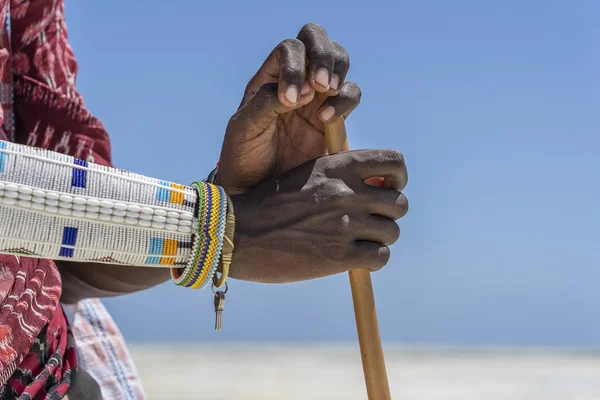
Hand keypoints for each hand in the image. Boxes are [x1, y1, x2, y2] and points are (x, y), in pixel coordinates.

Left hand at [217, 23, 360, 193]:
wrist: (258, 189)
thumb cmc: (244, 155)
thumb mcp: (244, 128)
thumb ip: (266, 103)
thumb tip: (304, 91)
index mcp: (270, 77)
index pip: (289, 50)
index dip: (294, 66)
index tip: (289, 101)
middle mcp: (295, 80)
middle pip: (316, 40)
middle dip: (323, 53)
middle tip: (320, 84)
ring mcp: (317, 97)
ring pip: (339, 61)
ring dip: (337, 71)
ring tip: (327, 92)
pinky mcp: (335, 119)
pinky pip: (350, 95)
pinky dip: (345, 100)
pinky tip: (327, 119)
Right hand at [228, 149, 407, 282]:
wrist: (239, 234)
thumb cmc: (269, 205)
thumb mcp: (305, 176)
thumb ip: (339, 176)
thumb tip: (375, 187)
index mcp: (338, 166)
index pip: (394, 163)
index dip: (398, 179)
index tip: (386, 190)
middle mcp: (346, 191)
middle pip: (399, 203)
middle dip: (388, 214)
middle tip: (370, 222)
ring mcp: (345, 223)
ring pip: (392, 232)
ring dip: (380, 239)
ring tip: (360, 242)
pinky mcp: (340, 255)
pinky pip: (381, 257)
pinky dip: (373, 260)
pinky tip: (356, 260)